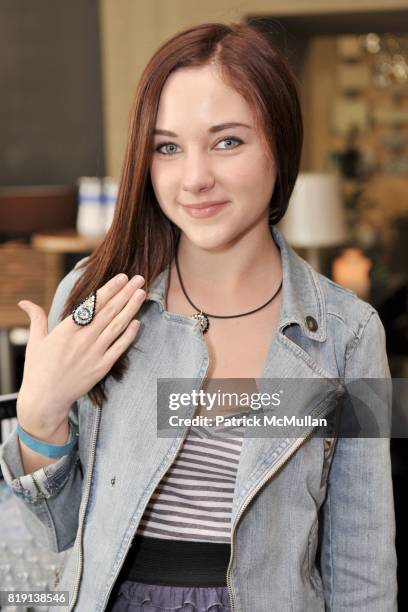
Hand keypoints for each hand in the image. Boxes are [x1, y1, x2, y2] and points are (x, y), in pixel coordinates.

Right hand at [16, 273, 145, 431]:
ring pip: (117, 326)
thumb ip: (36, 318)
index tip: (122, 278)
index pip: (93, 304)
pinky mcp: (102, 367)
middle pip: (110, 311)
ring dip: (131, 308)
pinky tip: (138, 322)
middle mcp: (84, 338)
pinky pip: (119, 348)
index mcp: (67, 329)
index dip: (109, 289)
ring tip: (142, 293)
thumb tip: (24, 302)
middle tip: (139, 279)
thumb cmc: (38, 369)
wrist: (45, 399)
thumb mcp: (36, 341)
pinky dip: (129, 334)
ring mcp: (95, 353)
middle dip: (126, 293)